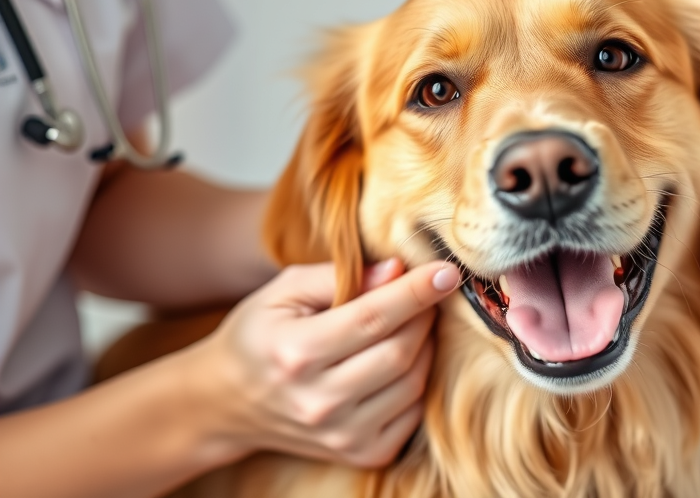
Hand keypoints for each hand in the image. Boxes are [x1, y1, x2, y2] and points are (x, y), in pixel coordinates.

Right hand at [182, 259, 460, 467]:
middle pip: (399, 352)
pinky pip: (412, 413)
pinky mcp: (359, 454)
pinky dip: (417, 380)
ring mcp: (340, 434)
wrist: (226, 403)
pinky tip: (401, 360)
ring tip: (412, 324)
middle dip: (424, 315)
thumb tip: (396, 269)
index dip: (416, 292)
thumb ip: (338, 276)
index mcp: (295, 353)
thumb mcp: (283, 292)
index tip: (447, 271)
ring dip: (424, 346)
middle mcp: (318, 401)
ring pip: (413, 383)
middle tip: (426, 292)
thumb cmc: (259, 335)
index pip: (372, 318)